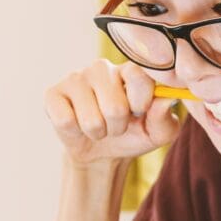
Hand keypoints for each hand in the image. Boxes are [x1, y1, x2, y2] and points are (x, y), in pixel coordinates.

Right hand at [44, 59, 180, 168]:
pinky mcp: (53, 93)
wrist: (103, 152)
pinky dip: (76, 133)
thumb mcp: (158, 133)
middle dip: (118, 127)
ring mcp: (75, 78)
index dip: (141, 102)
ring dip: (99, 132)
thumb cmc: (134, 135)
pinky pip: (66, 121)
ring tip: (99, 126)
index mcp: (130, 70)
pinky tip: (78, 125)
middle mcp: (102, 68)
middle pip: (115, 107)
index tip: (140, 112)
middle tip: (116, 125)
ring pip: (91, 119)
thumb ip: (165, 118)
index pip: (139, 76)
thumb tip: (166, 99)